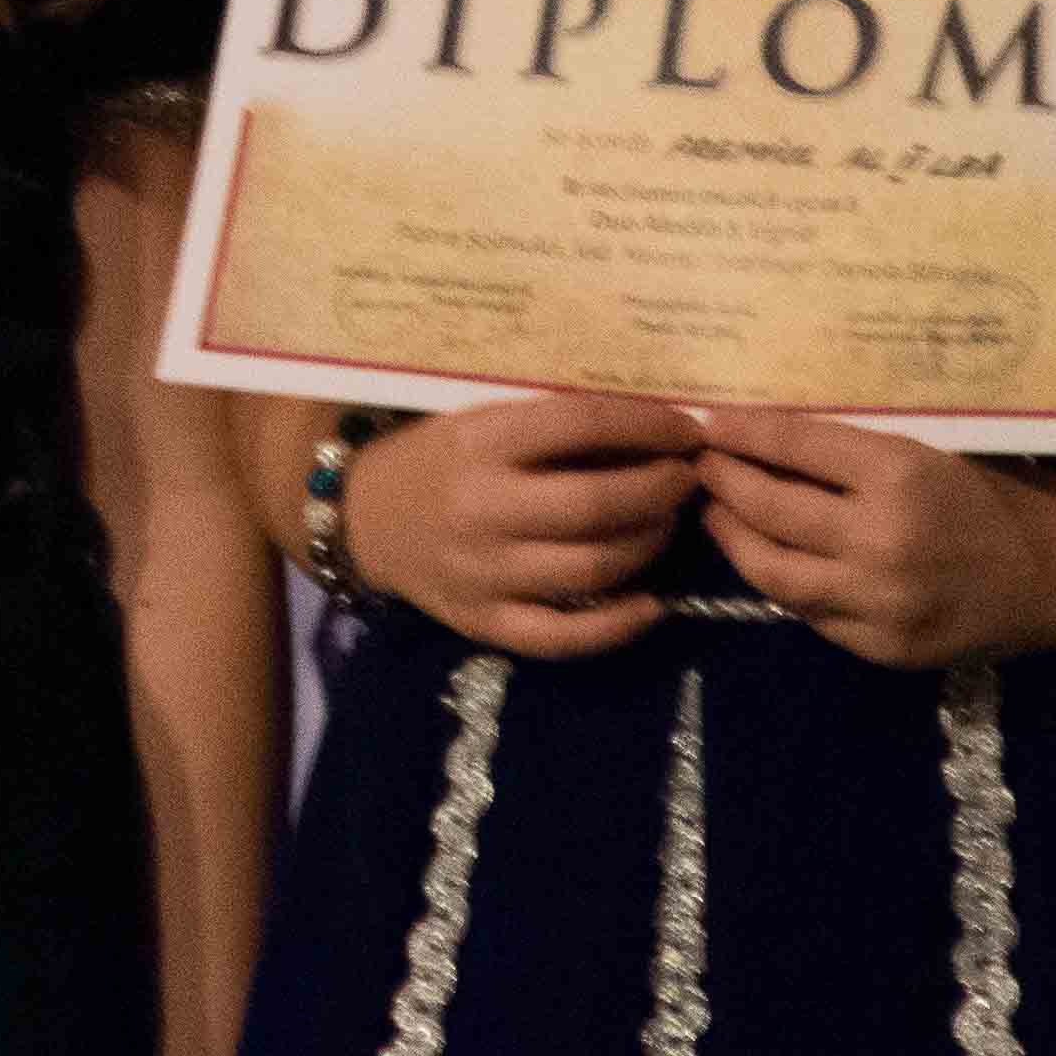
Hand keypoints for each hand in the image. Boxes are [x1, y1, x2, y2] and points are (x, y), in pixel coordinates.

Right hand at [340, 392, 698, 655]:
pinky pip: (563, 637)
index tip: (687, 429)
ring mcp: (484, 572)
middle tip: (689, 480)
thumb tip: (651, 426)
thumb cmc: (440, 457)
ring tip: (669, 524)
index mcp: (482, 442)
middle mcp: (482, 508)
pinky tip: (653, 604)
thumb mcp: (484, 418)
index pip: (581, 425)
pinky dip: (617, 626)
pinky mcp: (484, 622)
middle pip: (595, 505)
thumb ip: (553, 423)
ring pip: (591, 569)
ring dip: (649, 545)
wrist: (366, 518)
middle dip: (660, 491)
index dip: (647, 425)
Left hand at [686, 404, 1055, 666]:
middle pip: (769, 509)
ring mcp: (880, 601)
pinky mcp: (882, 647)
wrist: (1055, 574)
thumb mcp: (924, 451)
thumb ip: (849, 453)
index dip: (741, 433)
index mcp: (898, 473)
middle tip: (699, 466)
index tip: (708, 423)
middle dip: (722, 483)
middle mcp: (882, 538)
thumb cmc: (988, 496)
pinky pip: (810, 615)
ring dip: (733, 540)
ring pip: (773, 574)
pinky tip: (767, 561)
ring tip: (715, 516)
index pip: (794, 445)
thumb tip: (762, 438)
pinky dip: (783, 585)